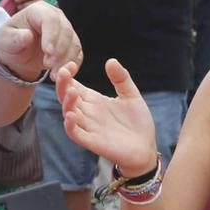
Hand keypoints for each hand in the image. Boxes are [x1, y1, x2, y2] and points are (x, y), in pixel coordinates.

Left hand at [0, 2, 80, 81]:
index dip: (51, 35)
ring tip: (53, 74)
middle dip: (59, 50)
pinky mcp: (71, 44)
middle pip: (66, 30)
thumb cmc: (9, 43)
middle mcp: (55, 17)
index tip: (48, 52)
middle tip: (48, 66)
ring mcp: (65, 30)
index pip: (50, 19)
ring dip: (66, 60)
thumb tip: (27, 36)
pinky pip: (77, 54)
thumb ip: (14, 38)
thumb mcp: (4, 41)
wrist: (16, 56)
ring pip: (74, 43)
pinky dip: (71, 65)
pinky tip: (62, 75)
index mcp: (38, 10)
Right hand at [55, 59, 158, 177]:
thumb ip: (121, 79)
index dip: (68, 75)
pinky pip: (75, 133)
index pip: (74, 86)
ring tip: (72, 91)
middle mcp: (87, 113)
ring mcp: (88, 127)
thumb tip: (110, 60)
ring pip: (68, 113)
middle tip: (64, 72)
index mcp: (94, 101)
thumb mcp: (131, 95)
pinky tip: (70, 115)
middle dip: (63, 85)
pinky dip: (70, 125)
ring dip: (67, 102)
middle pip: (67, 97)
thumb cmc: (137, 123)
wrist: (146, 148)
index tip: (71, 64)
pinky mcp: (92, 142)